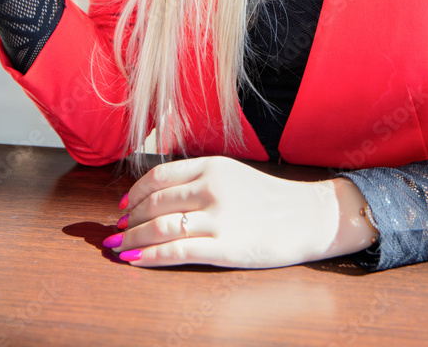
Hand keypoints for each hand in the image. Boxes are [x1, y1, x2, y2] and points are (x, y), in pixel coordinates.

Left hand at [104, 155, 377, 268]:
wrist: (309, 217)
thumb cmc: (270, 200)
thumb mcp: (234, 176)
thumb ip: (201, 180)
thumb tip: (160, 196)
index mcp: (213, 166)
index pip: (160, 177)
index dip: (136, 193)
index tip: (124, 206)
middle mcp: (213, 187)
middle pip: (156, 202)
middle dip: (130, 219)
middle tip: (117, 231)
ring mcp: (218, 218)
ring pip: (161, 227)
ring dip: (134, 238)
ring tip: (120, 248)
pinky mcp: (224, 247)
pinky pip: (177, 252)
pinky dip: (150, 256)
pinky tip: (136, 260)